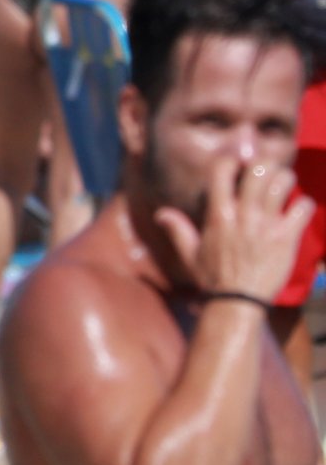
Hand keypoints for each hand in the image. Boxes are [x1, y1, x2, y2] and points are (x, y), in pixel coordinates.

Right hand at [157, 157, 314, 300]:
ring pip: (283, 182)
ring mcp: (266, 225)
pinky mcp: (287, 237)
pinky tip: (297, 212)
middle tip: (266, 173)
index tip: (238, 166)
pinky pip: (303, 207)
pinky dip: (303, 205)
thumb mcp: (190, 254)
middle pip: (259, 170)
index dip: (232, 161)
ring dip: (286, 180)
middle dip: (265, 165)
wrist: (238, 303)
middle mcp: (242, 215)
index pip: (222, 171)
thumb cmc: (213, 279)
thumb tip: (161, 214)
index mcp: (218, 216)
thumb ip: (178, 230)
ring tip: (283, 187)